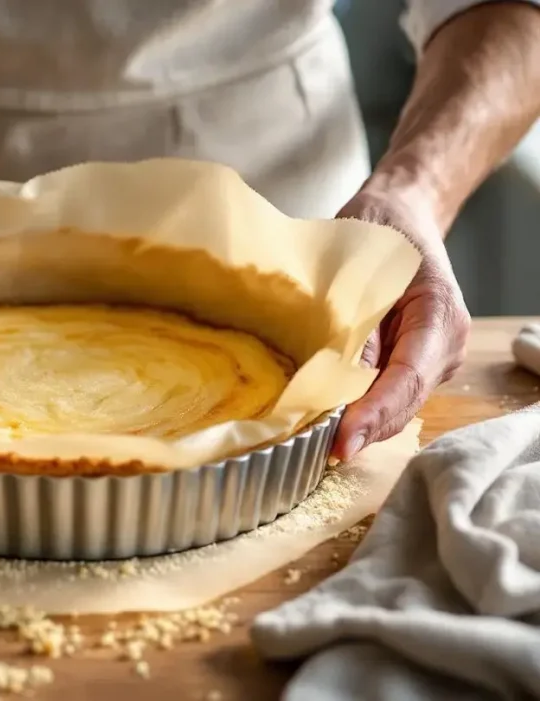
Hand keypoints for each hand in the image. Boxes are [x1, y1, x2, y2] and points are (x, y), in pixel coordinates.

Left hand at [332, 187, 469, 459]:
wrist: (398, 215)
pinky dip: (355, 410)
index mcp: (440, 318)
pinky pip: (382, 395)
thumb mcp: (359, 268)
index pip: (407, 380)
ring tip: (312, 443)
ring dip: (356, 424)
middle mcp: (443, 347)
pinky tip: (321, 422)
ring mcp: (430, 361)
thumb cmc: (378, 232)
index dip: (374, 415)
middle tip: (315, 452)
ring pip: (392, 406)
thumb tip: (334, 376)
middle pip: (402, 404)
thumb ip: (353, 322)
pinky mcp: (407, 365)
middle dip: (361, 430)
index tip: (342, 442)